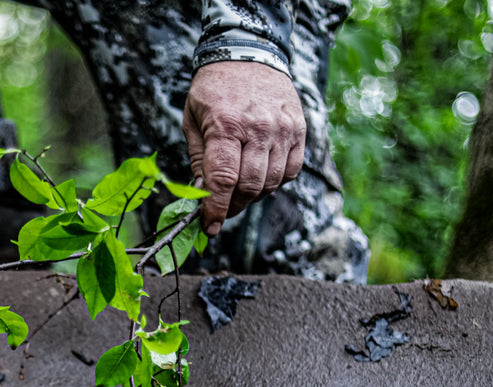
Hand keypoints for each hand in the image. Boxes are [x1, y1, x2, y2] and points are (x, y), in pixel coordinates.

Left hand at [183, 61, 305, 236]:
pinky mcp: (299, 130)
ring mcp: (283, 129)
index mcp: (226, 124)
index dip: (216, 209)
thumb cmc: (215, 89)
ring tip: (238, 192)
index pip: (223, 178)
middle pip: (250, 186)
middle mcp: (259, 128)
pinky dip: (275, 182)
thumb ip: (197, 159)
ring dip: (253, 196)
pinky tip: (260, 176)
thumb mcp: (192, 119)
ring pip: (272, 182)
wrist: (249, 53)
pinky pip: (291, 170)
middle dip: (232, 206)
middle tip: (221, 210)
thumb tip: (201, 196)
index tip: (209, 227)